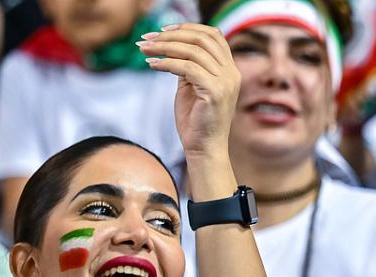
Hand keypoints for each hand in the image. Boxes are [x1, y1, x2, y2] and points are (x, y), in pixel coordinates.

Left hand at [140, 24, 240, 157]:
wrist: (203, 149)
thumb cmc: (195, 121)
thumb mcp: (191, 86)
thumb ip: (188, 66)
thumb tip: (171, 45)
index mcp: (229, 70)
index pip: (213, 35)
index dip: (188, 28)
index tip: (163, 31)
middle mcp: (232, 73)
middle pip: (202, 39)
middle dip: (171, 35)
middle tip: (147, 38)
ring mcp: (226, 82)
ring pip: (193, 51)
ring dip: (164, 47)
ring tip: (144, 50)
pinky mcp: (215, 92)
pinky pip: (187, 67)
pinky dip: (166, 63)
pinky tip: (152, 65)